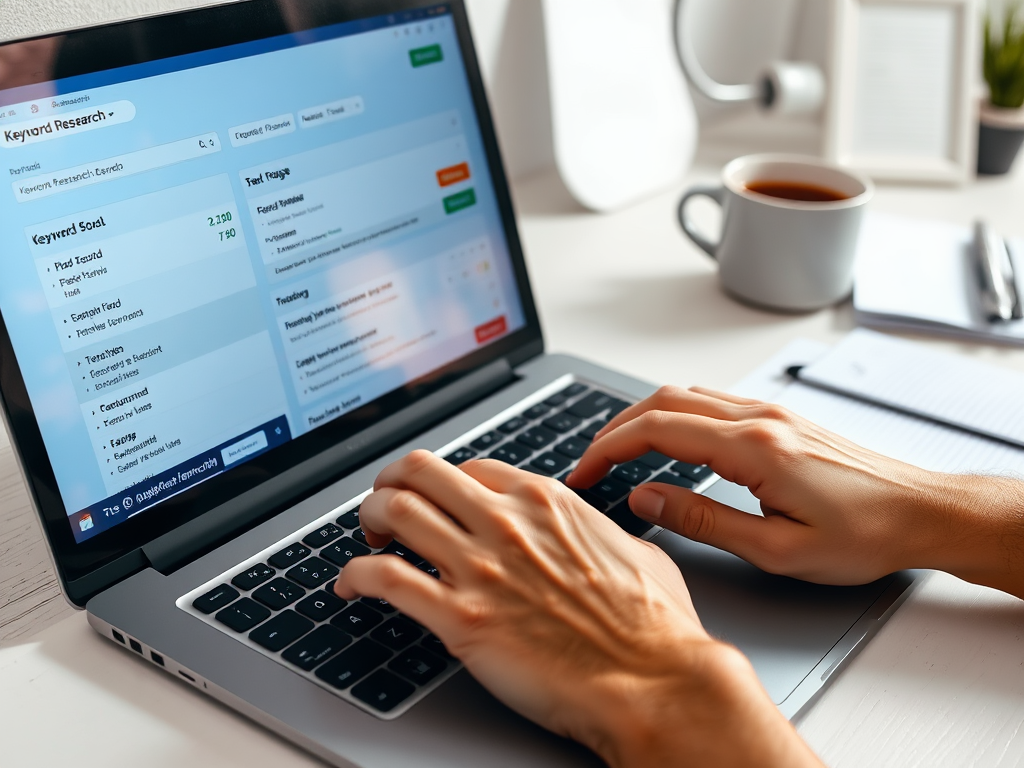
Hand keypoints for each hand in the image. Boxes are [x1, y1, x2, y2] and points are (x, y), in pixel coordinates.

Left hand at [335, 450, 819, 767]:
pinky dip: (354, 576)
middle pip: (417, 472)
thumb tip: (596, 532)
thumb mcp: (636, 551)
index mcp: (545, 500)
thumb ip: (599, 530)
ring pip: (393, 511)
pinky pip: (384, 579)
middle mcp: (506, 522)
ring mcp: (479, 567)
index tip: (436, 501)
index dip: (443, 484)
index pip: (468, 468)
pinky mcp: (459, 618)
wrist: (653, 683)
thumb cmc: (654, 627)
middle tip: (386, 507)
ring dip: (369, 519)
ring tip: (369, 540)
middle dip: (391, 484)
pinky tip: (351, 586)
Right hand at [569, 386, 1023, 593]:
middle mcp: (757, 417)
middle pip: (661, 401)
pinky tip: (665, 441)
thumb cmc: (863, 536)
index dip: (608, 448)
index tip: (583, 472)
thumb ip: (703, 519)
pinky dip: (672, 415)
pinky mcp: (778, 417)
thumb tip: (646, 499)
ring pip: (684, 394)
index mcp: (753, 448)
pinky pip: (709, 401)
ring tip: (616, 452)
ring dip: (641, 417)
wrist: (921, 512)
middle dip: (614, 428)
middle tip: (589, 464)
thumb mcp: (776, 549)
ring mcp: (768, 411)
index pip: (656, 429)